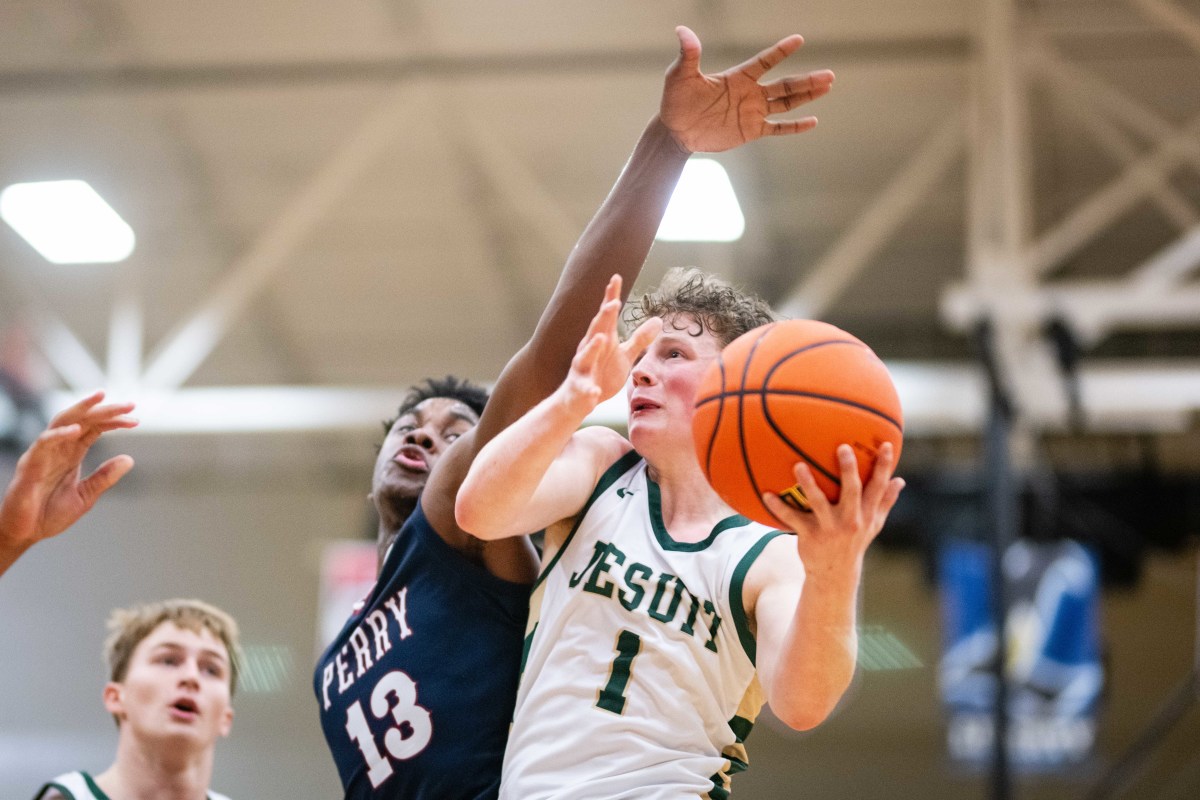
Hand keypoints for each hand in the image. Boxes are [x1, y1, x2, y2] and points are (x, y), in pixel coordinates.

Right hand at [0, 391, 136, 553]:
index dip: (114, 421)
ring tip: (102, 398)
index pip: (94, 428)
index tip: (136, 420)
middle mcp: (58, 449)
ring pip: (62, 422)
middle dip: (105, 410)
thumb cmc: (49, 514)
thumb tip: (129, 459)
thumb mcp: (85, 496)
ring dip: (82, 408)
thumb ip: (104, 477)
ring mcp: (43, 454)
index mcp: (71, 454)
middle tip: (130, 405)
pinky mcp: (29, 465)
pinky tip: (77, 430)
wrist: (25, 533)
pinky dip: (59, 434)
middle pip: (82, 420)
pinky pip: (43, 443)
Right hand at [560, 275, 661, 416]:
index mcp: (601, 340)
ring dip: (593, 347)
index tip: (616, 278)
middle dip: (603, 317)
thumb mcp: (623, 355)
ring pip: (585, 356)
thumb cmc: (601, 373)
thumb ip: (639, 338)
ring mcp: (583, 369)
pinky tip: (594, 391)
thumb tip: (658, 320)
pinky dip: (589, 390)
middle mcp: (589, 350)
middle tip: (614, 303)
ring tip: (602, 338)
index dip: (611, 297)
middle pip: (596, 330)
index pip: (606, 316)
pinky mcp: (580, 389)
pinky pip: (585, 389)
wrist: (578, 400)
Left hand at [660, 25, 834, 153]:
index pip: (764, 62)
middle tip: (829, 75)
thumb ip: (688, 54)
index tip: (798, 40)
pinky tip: (813, 122)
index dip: (780, 51)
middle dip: (806, 80)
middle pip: (784, 84)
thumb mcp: (680, 76)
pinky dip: (794, 126)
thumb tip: (682, 31)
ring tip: (827, 87)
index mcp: (737, 77)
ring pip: (786, 103)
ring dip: (807, 96)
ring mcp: (752, 112)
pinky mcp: (751, 130)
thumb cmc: (676, 101)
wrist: (675, 131)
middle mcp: (750, 93)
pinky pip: (777, 128)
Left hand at [762, 442, 903, 583]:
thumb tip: (900, 480)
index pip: (878, 488)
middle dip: (848, 470)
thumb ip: (885, 502)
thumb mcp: (873, 525)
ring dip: (808, 484)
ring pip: (819, 502)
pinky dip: (779, 507)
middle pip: (851, 491)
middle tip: (842, 447)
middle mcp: (850, 520)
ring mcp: (829, 528)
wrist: (835, 574)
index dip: (884, 467)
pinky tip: (766, 495)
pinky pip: (792, 519)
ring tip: (798, 465)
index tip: (887, 445)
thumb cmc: (854, 541)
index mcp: (866, 514)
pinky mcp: (810, 536)